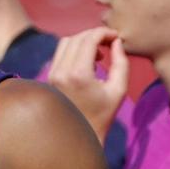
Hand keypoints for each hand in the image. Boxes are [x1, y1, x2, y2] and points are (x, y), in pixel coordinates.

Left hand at [47, 27, 127, 142]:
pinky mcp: (48, 78)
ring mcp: (51, 75)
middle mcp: (60, 72)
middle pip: (76, 38)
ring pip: (65, 43)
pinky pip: (60, 54)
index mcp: (78, 74)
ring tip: (100, 54)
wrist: (79, 135)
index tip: (116, 37)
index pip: (89, 39)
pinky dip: (74, 51)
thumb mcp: (119, 89)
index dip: (105, 33)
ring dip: (83, 41)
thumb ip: (121, 63)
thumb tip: (117, 42)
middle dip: (94, 35)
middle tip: (110, 43)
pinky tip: (89, 62)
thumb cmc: (103, 115)